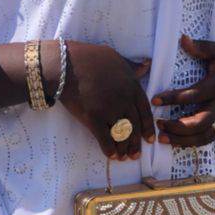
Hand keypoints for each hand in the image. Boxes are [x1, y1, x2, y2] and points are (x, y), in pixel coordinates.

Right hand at [56, 41, 156, 160]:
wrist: (65, 64)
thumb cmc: (89, 57)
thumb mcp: (116, 58)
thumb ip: (132, 66)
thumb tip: (147, 66)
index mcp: (132, 85)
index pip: (145, 111)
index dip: (148, 127)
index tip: (149, 139)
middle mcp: (125, 99)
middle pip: (134, 126)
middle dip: (135, 143)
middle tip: (135, 154)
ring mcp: (110, 109)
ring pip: (121, 134)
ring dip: (123, 149)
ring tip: (123, 157)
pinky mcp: (94, 118)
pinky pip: (105, 138)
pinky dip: (108, 149)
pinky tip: (110, 155)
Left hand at [150, 34, 214, 147]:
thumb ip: (202, 47)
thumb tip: (182, 39)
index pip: (194, 95)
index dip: (174, 98)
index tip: (155, 100)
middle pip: (200, 122)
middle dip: (177, 126)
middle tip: (158, 123)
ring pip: (204, 136)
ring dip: (183, 139)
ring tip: (163, 137)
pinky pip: (208, 139)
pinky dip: (192, 143)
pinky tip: (175, 141)